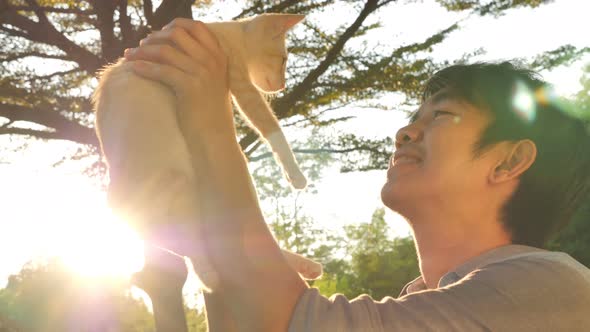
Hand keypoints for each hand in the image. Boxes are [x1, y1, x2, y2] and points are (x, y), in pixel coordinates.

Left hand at [124, 18, 232, 133]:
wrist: (215, 138)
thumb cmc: (209, 113)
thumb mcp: (212, 82)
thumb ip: (200, 63)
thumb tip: (171, 48)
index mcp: (219, 56)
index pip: (197, 27)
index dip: (175, 26)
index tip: (159, 35)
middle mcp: (212, 61)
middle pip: (177, 34)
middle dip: (155, 37)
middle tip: (141, 45)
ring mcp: (202, 73)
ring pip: (165, 51)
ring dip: (142, 51)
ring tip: (129, 56)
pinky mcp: (190, 87)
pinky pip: (161, 70)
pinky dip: (144, 67)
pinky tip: (133, 69)